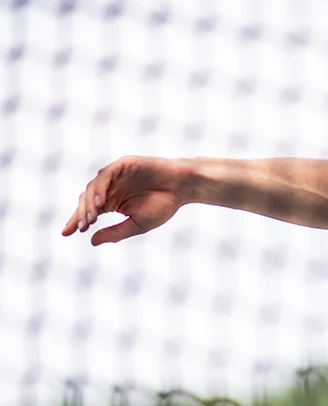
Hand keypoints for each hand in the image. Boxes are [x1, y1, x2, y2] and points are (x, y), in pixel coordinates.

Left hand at [61, 156, 190, 245]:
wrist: (183, 187)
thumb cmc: (164, 205)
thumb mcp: (137, 224)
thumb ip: (116, 232)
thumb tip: (91, 241)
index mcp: (113, 202)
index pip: (89, 211)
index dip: (76, 221)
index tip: (66, 234)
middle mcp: (111, 188)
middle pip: (87, 199)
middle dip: (82, 213)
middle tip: (83, 226)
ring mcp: (116, 175)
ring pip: (93, 187)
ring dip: (90, 202)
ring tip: (91, 217)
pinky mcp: (124, 164)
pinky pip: (105, 175)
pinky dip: (100, 187)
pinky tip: (101, 202)